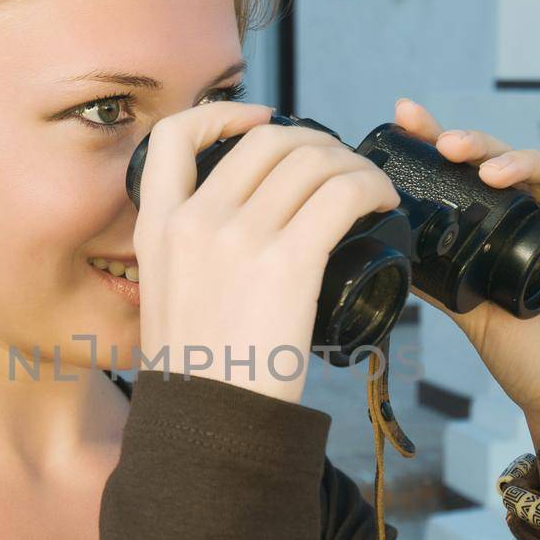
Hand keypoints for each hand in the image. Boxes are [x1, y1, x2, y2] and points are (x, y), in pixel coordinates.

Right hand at [134, 101, 400, 405]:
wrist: (209, 426)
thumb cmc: (200, 376)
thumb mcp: (168, 300)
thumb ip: (188, 260)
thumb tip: (235, 245)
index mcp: (157, 227)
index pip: (172, 136)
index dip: (222, 114)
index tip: (259, 120)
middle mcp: (194, 220)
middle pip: (265, 139)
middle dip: (312, 140)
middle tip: (336, 167)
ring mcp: (239, 237)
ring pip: (311, 158)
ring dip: (350, 162)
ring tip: (369, 187)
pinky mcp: (287, 261)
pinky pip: (342, 194)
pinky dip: (371, 186)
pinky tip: (382, 201)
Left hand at [391, 97, 539, 428]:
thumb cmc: (526, 358)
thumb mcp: (468, 315)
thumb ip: (436, 282)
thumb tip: (386, 251)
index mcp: (500, 230)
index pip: (468, 173)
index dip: (441, 140)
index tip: (407, 117)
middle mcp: (536, 221)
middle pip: (507, 162)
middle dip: (476, 144)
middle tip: (446, 144)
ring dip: (519, 161)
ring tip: (489, 171)